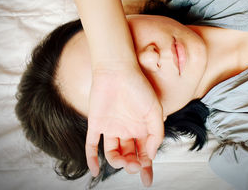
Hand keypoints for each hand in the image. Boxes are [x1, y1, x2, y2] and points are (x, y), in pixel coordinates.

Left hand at [85, 63, 163, 186]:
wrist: (116, 70)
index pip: (144, 152)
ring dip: (117, 162)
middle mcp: (126, 129)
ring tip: (122, 162)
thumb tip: (151, 155)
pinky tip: (94, 171)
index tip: (147, 179)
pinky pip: (91, 144)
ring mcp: (111, 127)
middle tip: (134, 166)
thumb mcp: (154, 111)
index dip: (146, 166)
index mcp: (141, 127)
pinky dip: (91, 158)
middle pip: (129, 154)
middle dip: (132, 164)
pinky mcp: (96, 123)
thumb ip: (156, 134)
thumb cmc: (138, 86)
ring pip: (112, 152)